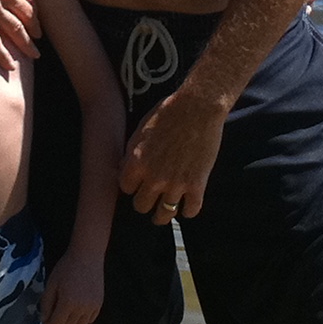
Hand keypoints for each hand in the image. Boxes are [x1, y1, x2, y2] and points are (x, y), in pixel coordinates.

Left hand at [41, 252, 103, 323]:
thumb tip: (45, 319)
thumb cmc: (66, 267)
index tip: (46, 318)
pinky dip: (81, 319)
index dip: (49, 323)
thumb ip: (46, 303)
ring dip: (70, 323)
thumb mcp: (51, 283)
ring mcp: (92, 307)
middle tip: (54, 314)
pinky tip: (77, 308)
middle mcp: (81, 308)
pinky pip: (89, 320)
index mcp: (68, 302)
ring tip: (66, 311)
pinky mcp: (99, 304)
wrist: (87, 256)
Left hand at [120, 85, 226, 225]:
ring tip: (164, 216)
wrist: (199, 107)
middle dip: (144, 203)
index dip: (131, 186)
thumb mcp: (141, 129)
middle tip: (150, 200)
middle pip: (141, 205)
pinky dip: (188, 211)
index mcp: (137, 162)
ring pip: (164, 214)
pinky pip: (191, 210)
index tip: (137, 185)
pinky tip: (187, 207)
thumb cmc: (168, 112)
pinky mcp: (197, 184)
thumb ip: (132, 152)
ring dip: (163, 216)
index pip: (125, 188)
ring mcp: (176, 183)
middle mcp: (154, 177)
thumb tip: (124, 168)